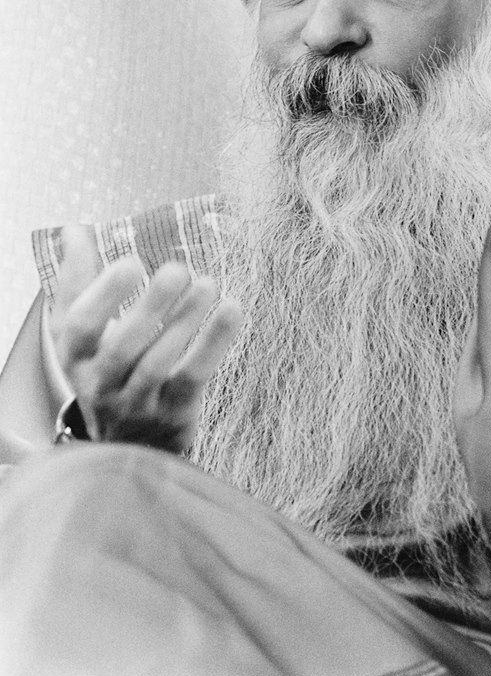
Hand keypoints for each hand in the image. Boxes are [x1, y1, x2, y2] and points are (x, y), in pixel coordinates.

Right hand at [50, 225, 240, 451]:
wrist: (126, 446)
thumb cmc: (107, 371)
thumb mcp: (83, 334)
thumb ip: (78, 281)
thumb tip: (74, 229)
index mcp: (76, 357)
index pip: (80, 328)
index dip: (103, 295)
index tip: (131, 262)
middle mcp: (101, 384)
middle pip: (122, 348)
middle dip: (150, 307)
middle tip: (177, 269)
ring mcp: (138, 404)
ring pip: (158, 365)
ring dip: (185, 321)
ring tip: (207, 283)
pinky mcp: (174, 414)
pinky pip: (193, 378)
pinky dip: (213, 344)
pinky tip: (232, 310)